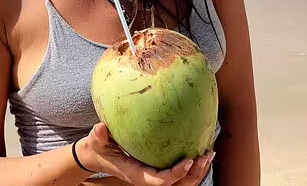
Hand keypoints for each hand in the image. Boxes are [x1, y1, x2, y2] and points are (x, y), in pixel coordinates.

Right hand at [77, 123, 214, 185]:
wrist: (99, 156)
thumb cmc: (99, 148)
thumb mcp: (96, 141)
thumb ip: (98, 136)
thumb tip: (101, 127)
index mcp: (137, 175)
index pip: (160, 181)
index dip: (176, 174)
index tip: (188, 160)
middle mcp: (149, 178)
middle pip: (177, 185)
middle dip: (194, 174)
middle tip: (205, 156)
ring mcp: (155, 175)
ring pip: (182, 182)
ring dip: (198, 172)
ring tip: (210, 153)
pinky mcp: (159, 169)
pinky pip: (180, 173)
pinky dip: (193, 165)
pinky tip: (201, 148)